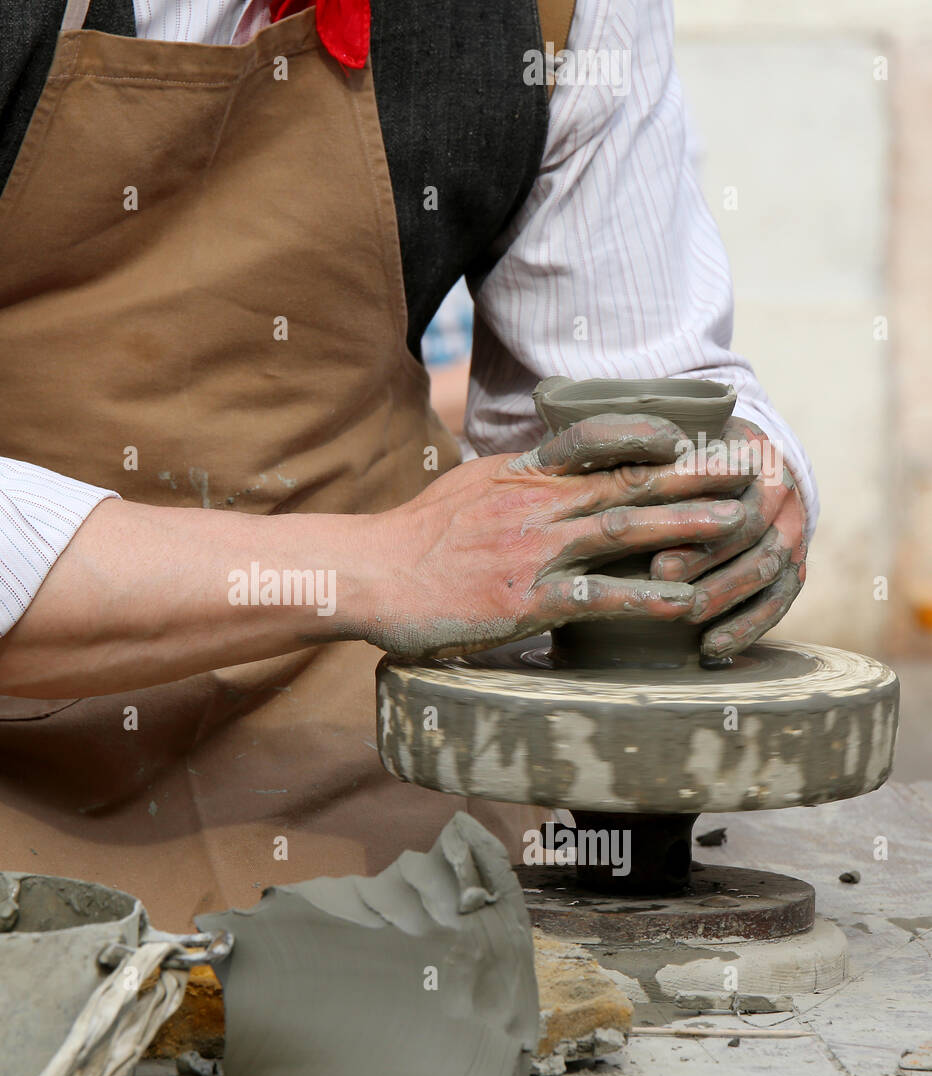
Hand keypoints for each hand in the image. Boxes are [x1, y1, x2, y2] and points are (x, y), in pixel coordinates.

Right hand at [358, 414, 751, 658]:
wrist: (367, 575)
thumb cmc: (411, 539)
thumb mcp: (464, 488)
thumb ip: (514, 480)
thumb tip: (550, 471)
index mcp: (518, 475)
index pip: (593, 439)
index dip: (647, 434)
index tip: (688, 436)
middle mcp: (532, 505)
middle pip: (626, 481)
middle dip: (692, 475)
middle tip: (746, 469)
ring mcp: (529, 552)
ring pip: (622, 530)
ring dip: (685, 526)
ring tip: (737, 524)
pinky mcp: (522, 600)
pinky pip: (597, 597)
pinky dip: (645, 598)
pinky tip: (685, 604)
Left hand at [650, 417, 806, 658]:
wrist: (734, 467)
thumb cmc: (683, 457)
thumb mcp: (671, 446)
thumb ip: (651, 458)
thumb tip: (623, 478)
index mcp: (756, 459)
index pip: (732, 491)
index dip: (695, 520)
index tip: (656, 553)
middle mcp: (783, 496)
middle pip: (751, 534)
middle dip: (705, 560)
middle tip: (659, 576)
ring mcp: (792, 534)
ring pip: (767, 570)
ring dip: (724, 595)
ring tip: (684, 615)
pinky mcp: (792, 569)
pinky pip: (777, 602)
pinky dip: (746, 627)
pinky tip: (712, 648)